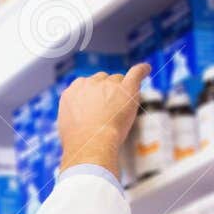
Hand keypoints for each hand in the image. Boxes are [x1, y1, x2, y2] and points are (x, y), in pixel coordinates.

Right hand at [57, 63, 147, 177]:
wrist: (91, 143)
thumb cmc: (79, 140)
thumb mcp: (68, 123)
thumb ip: (77, 112)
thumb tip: (86, 114)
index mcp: (73, 90)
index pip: (86, 84)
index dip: (92, 95)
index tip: (96, 105)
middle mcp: (89, 83)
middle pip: (102, 79)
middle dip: (106, 92)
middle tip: (108, 112)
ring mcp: (109, 84)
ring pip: (118, 80)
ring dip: (120, 91)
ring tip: (120, 111)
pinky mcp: (127, 88)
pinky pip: (136, 73)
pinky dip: (142, 70)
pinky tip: (146, 69)